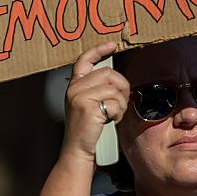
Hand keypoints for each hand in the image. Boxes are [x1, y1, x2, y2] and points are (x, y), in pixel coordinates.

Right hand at [59, 42, 129, 164]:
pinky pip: (114, 103)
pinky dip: (118, 113)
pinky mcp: (87, 107)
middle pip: (108, 73)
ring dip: (121, 103)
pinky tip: (111, 121)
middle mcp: (74, 88)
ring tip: (114, 115)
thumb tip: (117, 78)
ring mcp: (79, 97)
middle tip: (120, 102)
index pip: (84, 59)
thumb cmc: (88, 128)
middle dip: (121, 87)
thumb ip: (97, 88)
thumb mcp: (88, 103)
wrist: (78, 150)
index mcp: (74, 85)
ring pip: (114, 89)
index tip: (112, 45)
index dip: (99, 50)